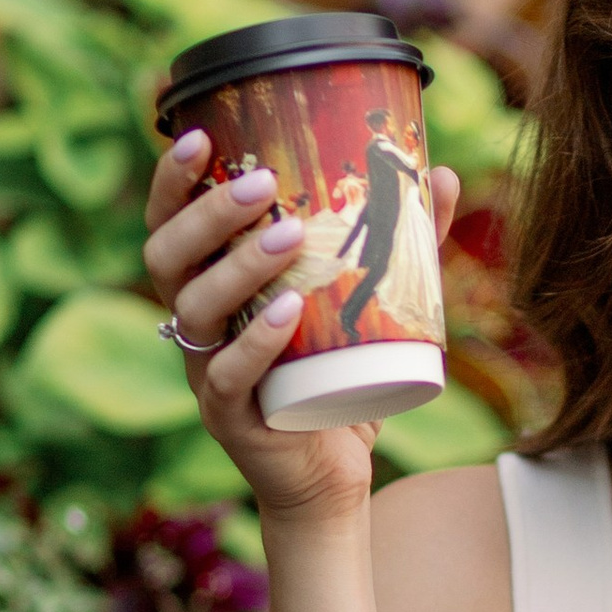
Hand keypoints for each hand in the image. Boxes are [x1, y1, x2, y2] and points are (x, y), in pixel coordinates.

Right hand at [143, 129, 460, 526]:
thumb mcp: (371, 304)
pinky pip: (226, 377)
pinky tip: (286, 311)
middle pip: (168, 256)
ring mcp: (205, 373)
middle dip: (208, 213)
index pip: (170, 222)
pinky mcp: (230, 420)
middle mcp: (195, 326)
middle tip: (264, 183)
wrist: (333, 478)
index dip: (173, 179)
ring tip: (290, 235)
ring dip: (237, 267)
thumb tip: (444, 175)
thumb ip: (403, 242)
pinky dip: (255, 342)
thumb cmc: (340, 381)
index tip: (202, 133)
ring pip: (194, 310)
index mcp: (210, 288)